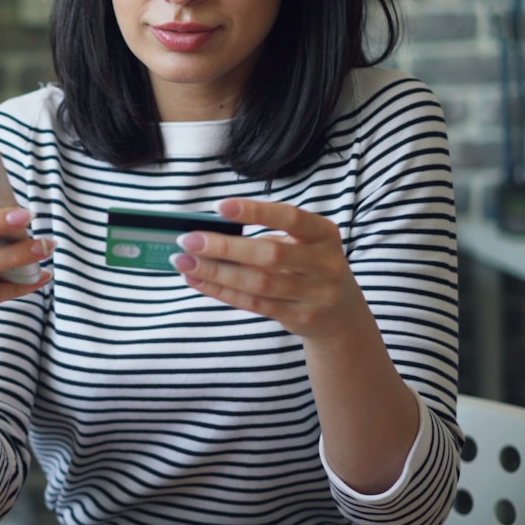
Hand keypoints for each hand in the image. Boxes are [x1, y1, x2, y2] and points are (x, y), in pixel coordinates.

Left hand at [169, 198, 371, 339]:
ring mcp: (315, 294)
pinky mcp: (300, 317)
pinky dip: (221, 291)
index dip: (255, 212)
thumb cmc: (308, 265)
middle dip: (224, 247)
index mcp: (324, 234)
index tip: (218, 206)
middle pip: (269, 255)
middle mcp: (325, 264)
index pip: (290, 218)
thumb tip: (209, 232)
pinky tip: (198, 280)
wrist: (340, 314)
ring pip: (257, 283)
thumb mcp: (302, 243)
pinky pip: (253, 304)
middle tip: (187, 240)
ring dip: (215, 272)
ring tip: (183, 262)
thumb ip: (267, 236)